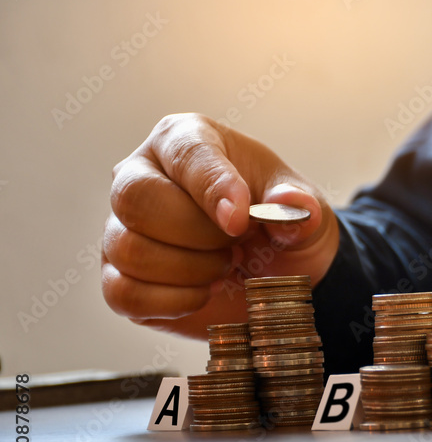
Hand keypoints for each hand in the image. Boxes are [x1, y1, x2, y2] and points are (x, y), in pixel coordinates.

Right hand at [102, 113, 339, 338]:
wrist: (276, 270)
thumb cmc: (279, 223)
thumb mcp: (303, 209)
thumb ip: (299, 205)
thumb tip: (291, 205)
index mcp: (185, 139)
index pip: (186, 155)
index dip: (213, 189)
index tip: (240, 221)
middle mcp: (140, 175)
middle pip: (137, 200)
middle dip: (198, 235)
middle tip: (237, 246)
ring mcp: (122, 226)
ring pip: (129, 250)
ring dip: (191, 270)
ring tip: (226, 265)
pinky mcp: (118, 276)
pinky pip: (124, 294)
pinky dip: (174, 301)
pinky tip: (205, 293)